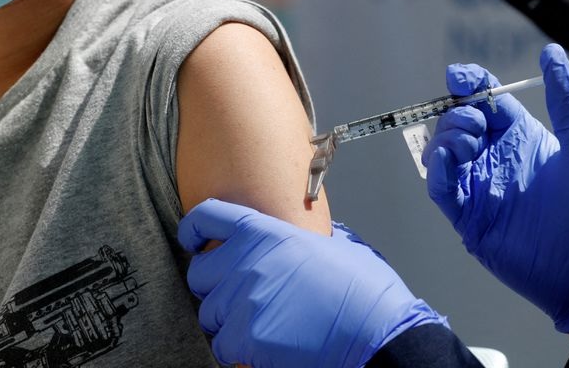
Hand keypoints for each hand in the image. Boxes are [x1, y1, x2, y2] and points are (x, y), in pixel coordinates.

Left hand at [178, 199, 445, 367]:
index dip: (193, 229)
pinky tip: (262, 348)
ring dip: (226, 321)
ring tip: (259, 325)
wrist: (377, 333)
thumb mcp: (335, 245)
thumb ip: (303, 237)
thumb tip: (303, 238)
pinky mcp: (245, 337)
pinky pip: (221, 346)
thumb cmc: (365, 291)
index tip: (191, 240)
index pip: (206, 216)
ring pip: (209, 313)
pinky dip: (236, 352)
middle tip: (238, 297)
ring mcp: (242, 300)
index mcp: (265, 231)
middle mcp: (246, 261)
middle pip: (198, 273)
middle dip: (214, 287)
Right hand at [424, 43, 568, 332]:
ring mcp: (478, 185)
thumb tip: (551, 52)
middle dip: (457, 113)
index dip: (468, 83)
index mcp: (520, 138)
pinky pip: (439, 185)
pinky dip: (437, 168)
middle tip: (476, 124)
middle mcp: (495, 158)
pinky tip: (448, 161)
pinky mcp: (466, 215)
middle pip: (457, 121)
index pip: (484, 100)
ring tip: (467, 144)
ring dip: (446, 137)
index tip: (458, 76)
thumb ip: (566, 99)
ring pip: (441, 149)